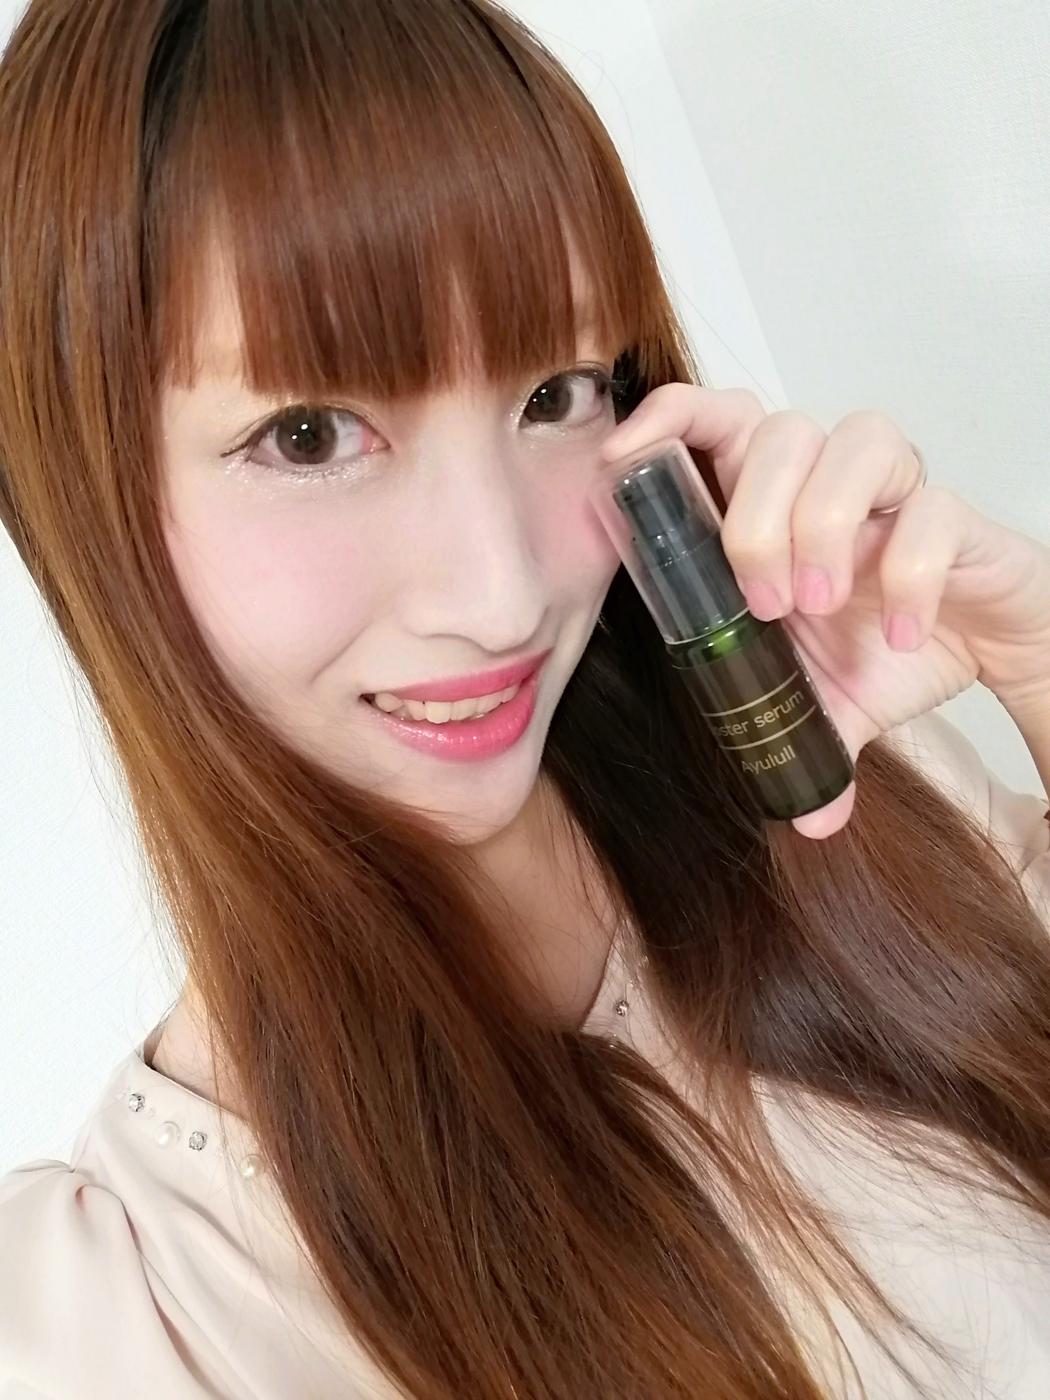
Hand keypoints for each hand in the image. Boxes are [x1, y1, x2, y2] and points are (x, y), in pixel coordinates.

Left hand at [600, 385, 1049, 838]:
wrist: (992, 646)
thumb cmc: (890, 647)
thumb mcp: (827, 701)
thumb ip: (793, 739)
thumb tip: (799, 817)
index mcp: (777, 508)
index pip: (720, 424)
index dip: (671, 419)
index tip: (622, 458)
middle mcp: (830, 485)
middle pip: (779, 433)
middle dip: (755, 518)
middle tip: (764, 606)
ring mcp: (896, 494)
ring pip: (856, 441)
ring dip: (822, 525)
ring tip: (820, 606)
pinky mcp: (959, 517)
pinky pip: (933, 513)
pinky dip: (908, 574)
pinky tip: (899, 633)